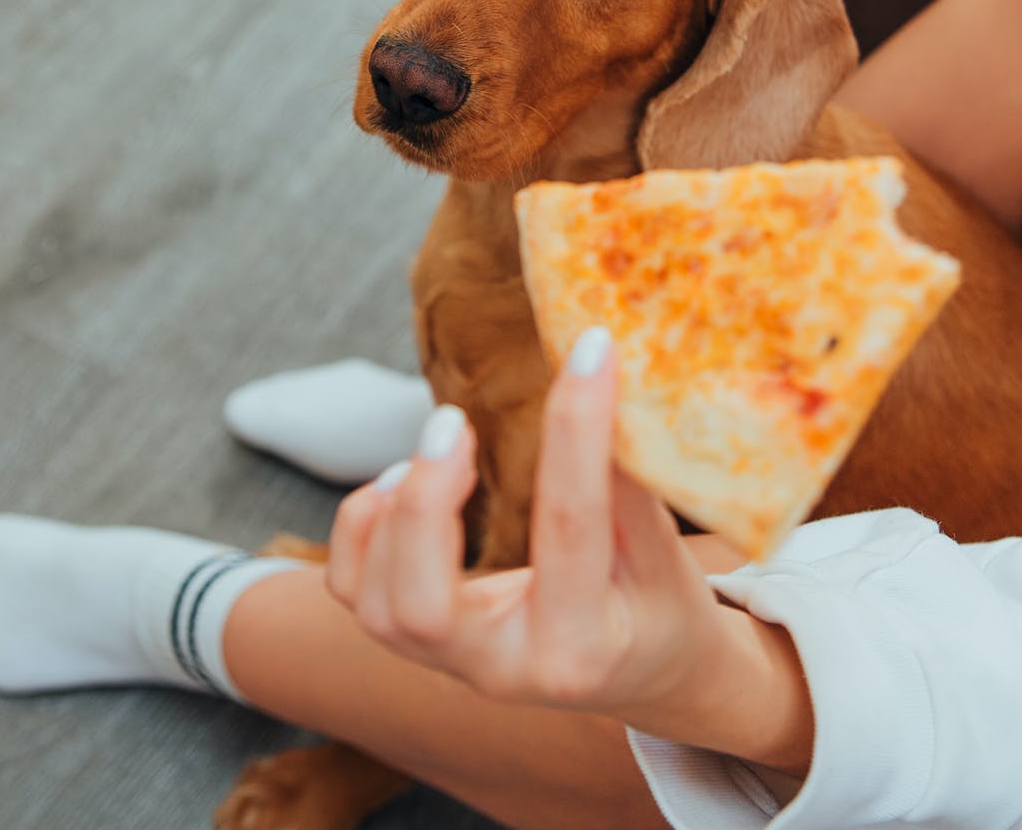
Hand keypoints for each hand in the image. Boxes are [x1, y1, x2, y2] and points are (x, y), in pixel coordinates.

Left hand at [327, 329, 719, 714]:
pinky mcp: (420, 643)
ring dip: (391, 513)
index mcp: (583, 648)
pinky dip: (362, 527)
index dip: (579, 429)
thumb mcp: (667, 551)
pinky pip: (355, 590)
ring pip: (378, 606)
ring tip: (442, 443)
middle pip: (421, 608)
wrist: (640, 672)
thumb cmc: (659, 603)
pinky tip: (400, 479)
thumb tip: (603, 370)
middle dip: (423, 504)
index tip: (590, 349)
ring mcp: (453, 664)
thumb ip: (630, 480)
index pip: (570, 528)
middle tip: (454, 421)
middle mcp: (504, 670)